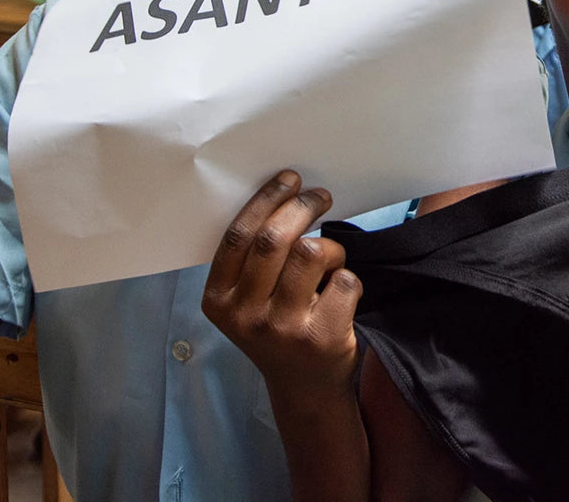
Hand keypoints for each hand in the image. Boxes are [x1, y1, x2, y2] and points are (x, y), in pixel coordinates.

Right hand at [202, 171, 361, 400]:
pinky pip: (345, 280)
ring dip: (330, 248)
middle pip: (275, 239)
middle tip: (320, 196)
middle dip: (302, 207)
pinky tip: (340, 294)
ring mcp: (282, 329)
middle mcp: (245, 316)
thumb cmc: (277, 328)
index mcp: (219, 300)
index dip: (266, 201)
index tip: (289, 180)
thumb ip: (253, 261)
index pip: (239, 237)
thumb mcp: (248, 301)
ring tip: (331, 261)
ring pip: (312, 253)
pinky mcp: (320, 337)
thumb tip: (284, 195)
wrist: (304, 388)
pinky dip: (349, 279)